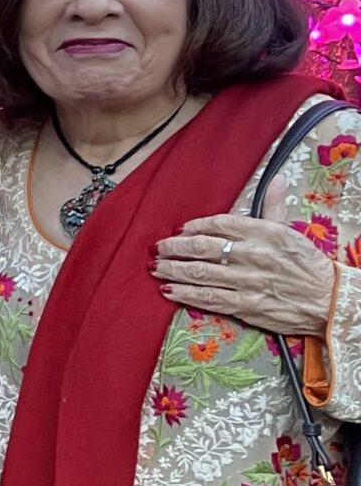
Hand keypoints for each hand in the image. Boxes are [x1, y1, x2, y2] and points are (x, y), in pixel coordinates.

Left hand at [157, 184, 336, 334]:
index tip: (180, 230)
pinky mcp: (247, 306)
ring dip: (173, 271)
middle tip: (158, 249)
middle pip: (203, 249)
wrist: (329, 300)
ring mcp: (248, 282)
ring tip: (156, 268)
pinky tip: (169, 291)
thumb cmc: (308, 264)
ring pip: (201, 274)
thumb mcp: (292, 231)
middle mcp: (254, 256)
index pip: (220, 223)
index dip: (195, 226)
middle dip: (175, 249)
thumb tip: (275, 179)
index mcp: (265, 233)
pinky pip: (210, 299)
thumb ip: (274, 206)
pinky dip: (186, 295)